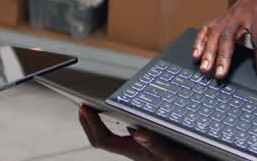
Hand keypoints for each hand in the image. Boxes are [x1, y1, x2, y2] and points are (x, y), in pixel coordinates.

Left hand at [79, 105, 205, 160]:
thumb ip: (157, 145)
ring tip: (94, 105)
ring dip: (101, 120)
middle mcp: (135, 149)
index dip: (89, 124)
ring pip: (113, 136)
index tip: (82, 106)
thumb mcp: (174, 153)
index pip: (102, 140)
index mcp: (135, 151)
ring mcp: (141, 147)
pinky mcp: (151, 144)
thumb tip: (137, 132)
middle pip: (103, 138)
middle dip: (89, 121)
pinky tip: (121, 111)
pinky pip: (128, 133)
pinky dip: (118, 120)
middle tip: (81, 104)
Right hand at [194, 0, 256, 80]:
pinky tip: (196, 54)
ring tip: (204, 68)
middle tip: (219, 74)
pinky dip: (200, 41)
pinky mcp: (221, 17)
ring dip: (208, 52)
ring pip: (214, 34)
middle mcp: (240, 14)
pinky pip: (207, 29)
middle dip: (223, 57)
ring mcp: (228, 15)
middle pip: (228, 37)